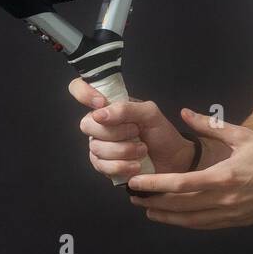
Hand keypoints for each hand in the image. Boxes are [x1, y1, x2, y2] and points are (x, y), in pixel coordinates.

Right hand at [69, 78, 196, 182]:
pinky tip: (135, 165)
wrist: (173, 160)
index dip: (84, 93)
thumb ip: (126, 108)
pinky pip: (101, 165)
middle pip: (87, 124)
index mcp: (109, 105)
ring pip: (96, 147)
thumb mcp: (150, 114)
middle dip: (116, 132)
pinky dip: (122, 165)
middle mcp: (100, 123)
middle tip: (137, 132)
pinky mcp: (102, 165)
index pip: (79, 88)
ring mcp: (99, 144)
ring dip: (124, 150)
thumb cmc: (161, 133)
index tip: (101, 103)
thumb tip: (98, 114)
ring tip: (142, 150)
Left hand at [127, 109, 252, 229]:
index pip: (181, 184)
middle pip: (181, 206)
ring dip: (168, 217)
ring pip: (192, 220)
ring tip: (149, 210)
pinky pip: (207, 225)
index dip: (155, 184)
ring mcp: (232, 214)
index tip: (135, 183)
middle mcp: (225, 199)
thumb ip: (209, 125)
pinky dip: (188, 222)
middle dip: (154, 202)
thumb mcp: (242, 135)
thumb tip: (183, 112)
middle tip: (133, 198)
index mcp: (224, 176)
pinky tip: (177, 217)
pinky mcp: (239, 221)